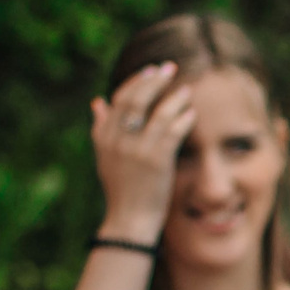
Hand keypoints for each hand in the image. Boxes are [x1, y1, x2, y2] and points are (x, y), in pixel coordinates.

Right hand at [89, 62, 194, 241]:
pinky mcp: (156, 160)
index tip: (151, 71)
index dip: (137, 82)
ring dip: (174, 97)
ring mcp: (136, 149)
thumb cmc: (122, 190)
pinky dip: (183, 119)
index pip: (120, 99)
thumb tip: (98, 102)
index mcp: (104, 137)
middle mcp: (117, 140)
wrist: (130, 221)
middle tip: (171, 68)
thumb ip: (101, 128)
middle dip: (155, 80)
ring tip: (186, 90)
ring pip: (157, 112)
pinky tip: (191, 113)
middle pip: (137, 99)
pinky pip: (172, 131)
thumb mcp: (105, 158)